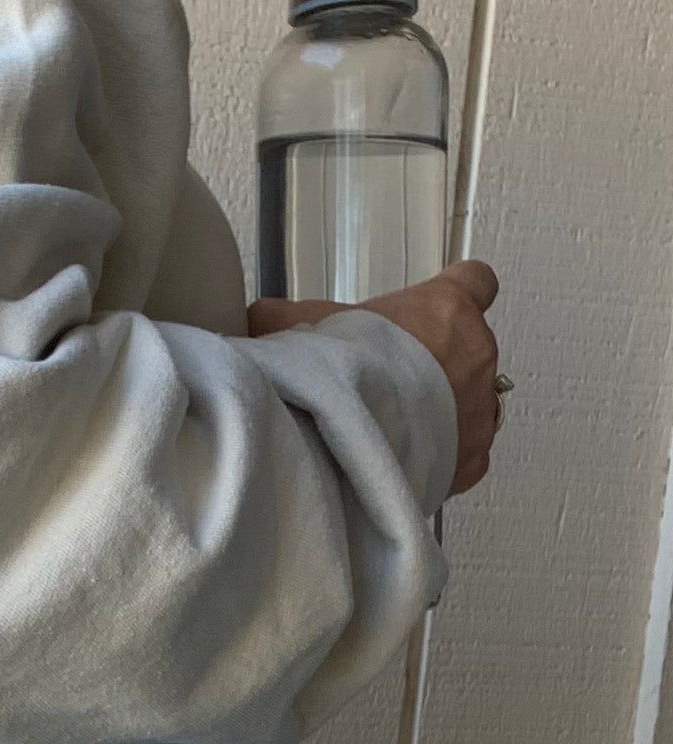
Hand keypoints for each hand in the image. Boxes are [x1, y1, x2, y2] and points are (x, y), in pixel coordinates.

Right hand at [248, 259, 502, 495]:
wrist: (351, 442)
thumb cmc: (342, 378)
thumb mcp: (304, 329)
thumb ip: (291, 318)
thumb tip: (261, 319)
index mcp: (446, 309)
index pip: (475, 281)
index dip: (455, 294)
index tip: (434, 310)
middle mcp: (477, 354)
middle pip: (470, 350)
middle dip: (435, 365)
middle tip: (387, 383)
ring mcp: (481, 409)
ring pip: (473, 404)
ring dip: (444, 411)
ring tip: (394, 428)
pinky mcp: (473, 458)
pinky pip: (467, 455)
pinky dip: (442, 459)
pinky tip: (405, 462)